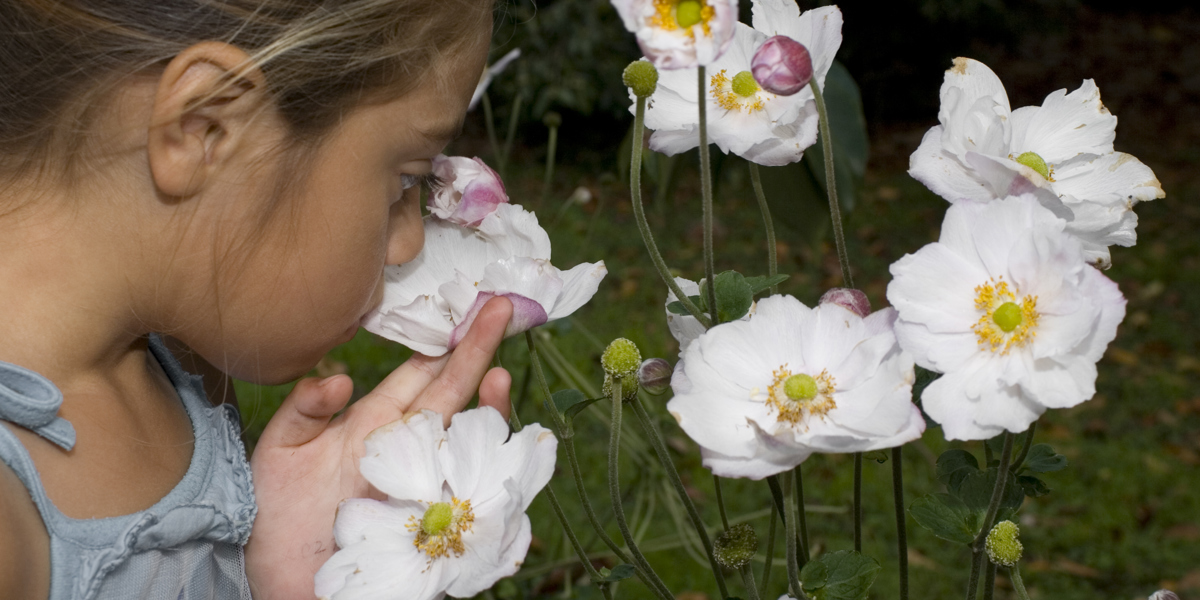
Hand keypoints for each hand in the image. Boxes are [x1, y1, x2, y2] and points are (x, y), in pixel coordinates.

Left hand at [244, 297, 513, 599]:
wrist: (272, 576)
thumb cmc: (274, 510)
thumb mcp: (279, 450)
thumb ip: (304, 408)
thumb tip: (340, 378)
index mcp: (374, 424)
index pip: (420, 374)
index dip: (445, 342)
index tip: (470, 306)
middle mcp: (405, 449)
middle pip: (451, 394)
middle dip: (477, 351)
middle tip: (501, 308)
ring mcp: (418, 483)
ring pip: (465, 439)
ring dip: (486, 408)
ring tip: (498, 376)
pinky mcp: (424, 522)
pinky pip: (465, 494)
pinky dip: (488, 473)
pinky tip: (502, 448)